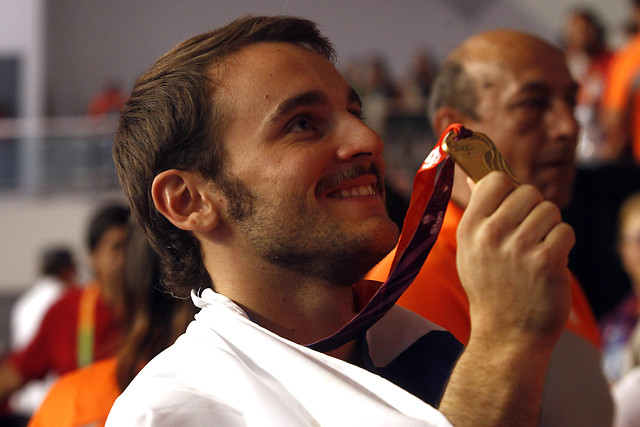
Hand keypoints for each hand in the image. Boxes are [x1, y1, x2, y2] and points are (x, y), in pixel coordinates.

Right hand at [456, 172, 573, 348]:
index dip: (509, 189)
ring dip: (550, 228)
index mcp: (470, 228)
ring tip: (538, 250)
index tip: (512, 207)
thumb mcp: (470, 250)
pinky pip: (565, 231)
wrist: (507, 334)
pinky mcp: (545, 261)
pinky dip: (564, 245)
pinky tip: (551, 262)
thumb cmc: (490, 289)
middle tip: (529, 235)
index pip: (495, 180)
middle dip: (534, 210)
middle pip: (528, 191)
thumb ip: (478, 213)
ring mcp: (518, 247)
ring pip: (550, 210)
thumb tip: (475, 174)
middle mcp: (491, 234)